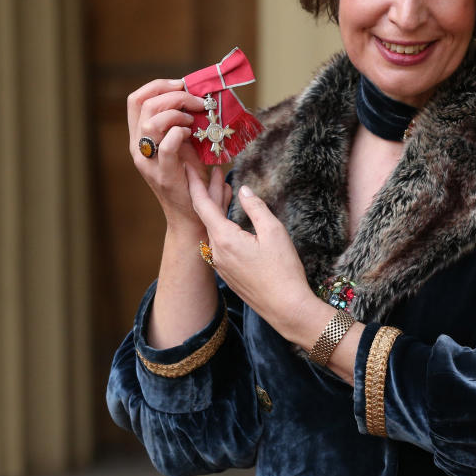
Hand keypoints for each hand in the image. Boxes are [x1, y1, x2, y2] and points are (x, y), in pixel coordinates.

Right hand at [127, 78, 210, 232]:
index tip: (183, 85)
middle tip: (197, 102)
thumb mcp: (185, 145)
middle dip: (175, 95)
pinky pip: (167, 145)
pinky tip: (192, 135)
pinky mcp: (164, 174)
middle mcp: (138, 147)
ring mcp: (148, 161)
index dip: (159, 85)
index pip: (136, 99)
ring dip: (179, 113)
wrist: (192, 215)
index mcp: (140, 137)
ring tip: (195, 120)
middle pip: (144, 103)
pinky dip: (181, 133)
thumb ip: (185, 123)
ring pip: (152, 121)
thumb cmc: (192, 178)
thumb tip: (201, 96)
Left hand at [186, 169, 317, 336]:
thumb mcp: (274, 232)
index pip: (203, 205)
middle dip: (208, 193)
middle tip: (209, 172)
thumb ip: (256, 207)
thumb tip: (244, 191)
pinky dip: (222, 227)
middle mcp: (216, 252)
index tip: (189, 167)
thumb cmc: (283, 270)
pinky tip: (230, 219)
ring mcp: (220, 265)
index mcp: (224, 238)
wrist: (286, 308)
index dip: (195, 184)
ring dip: (216, 210)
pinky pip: (220, 244)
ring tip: (222, 190)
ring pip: (213, 230)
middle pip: (206, 216)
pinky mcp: (228, 274)